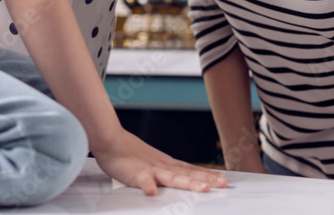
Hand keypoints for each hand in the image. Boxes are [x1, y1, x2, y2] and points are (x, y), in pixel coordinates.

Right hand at [92, 130, 226, 195]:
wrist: (111, 140)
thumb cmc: (129, 154)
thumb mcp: (153, 162)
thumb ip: (166, 172)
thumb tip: (179, 178)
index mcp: (167, 165)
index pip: (191, 170)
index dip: (208, 175)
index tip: (223, 179)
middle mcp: (163, 166)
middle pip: (188, 174)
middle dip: (206, 179)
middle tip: (222, 183)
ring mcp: (150, 169)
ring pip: (172, 178)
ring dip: (188, 183)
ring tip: (202, 188)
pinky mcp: (135, 173)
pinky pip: (143, 181)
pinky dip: (148, 186)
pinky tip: (153, 192)